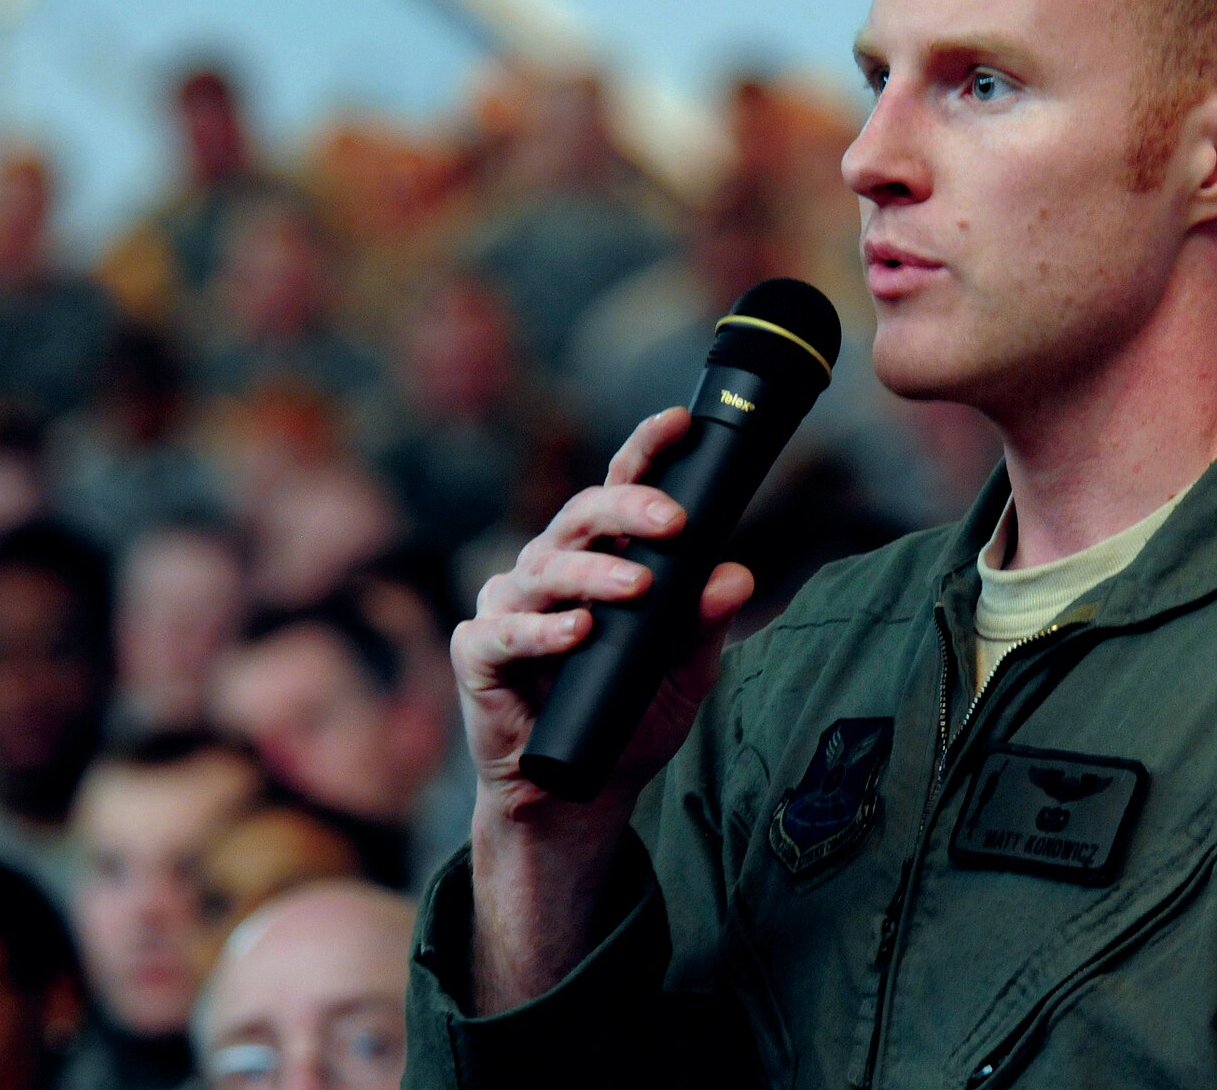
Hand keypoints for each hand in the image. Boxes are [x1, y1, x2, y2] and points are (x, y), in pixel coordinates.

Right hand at [452, 408, 754, 826]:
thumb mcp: (682, 674)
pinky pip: (504, 633)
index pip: (619, 490)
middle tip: (673, 521)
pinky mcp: (479, 654)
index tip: (679, 423)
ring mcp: (510, 606)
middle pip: (582, 515)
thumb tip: (737, 576)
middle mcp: (551, 569)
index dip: (644, 450)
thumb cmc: (628, 718)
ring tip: (638, 587)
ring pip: (547, 568)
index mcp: (599, 558)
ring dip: (595, 574)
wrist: (575, 794)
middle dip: (629, 507)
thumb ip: (705, 625)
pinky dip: (541, 631)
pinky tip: (577, 632)